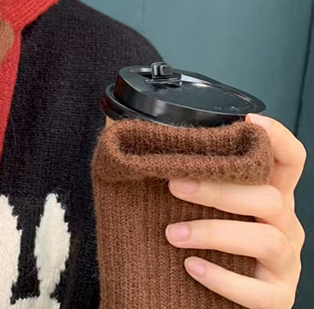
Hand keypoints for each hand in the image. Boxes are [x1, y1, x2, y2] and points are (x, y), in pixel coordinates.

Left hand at [165, 113, 306, 308]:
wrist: (194, 292)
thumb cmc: (194, 235)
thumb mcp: (189, 198)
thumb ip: (173, 165)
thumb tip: (124, 126)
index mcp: (267, 192)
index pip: (289, 159)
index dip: (277, 138)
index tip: (248, 122)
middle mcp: (284, 224)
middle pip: (272, 196)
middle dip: (219, 189)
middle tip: (173, 186)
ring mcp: (285, 263)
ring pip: (267, 239)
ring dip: (214, 232)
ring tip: (171, 234)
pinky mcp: (277, 299)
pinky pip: (259, 291)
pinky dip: (223, 279)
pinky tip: (191, 267)